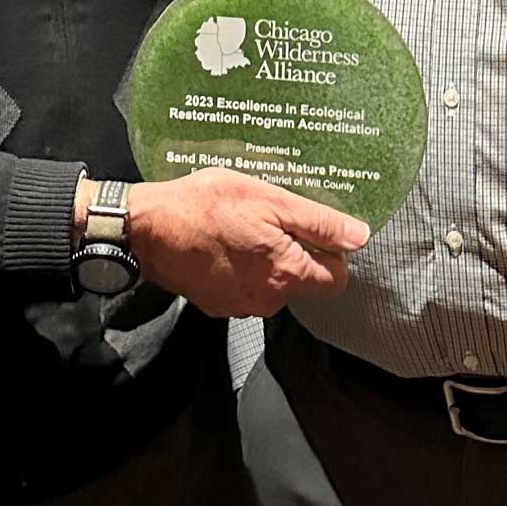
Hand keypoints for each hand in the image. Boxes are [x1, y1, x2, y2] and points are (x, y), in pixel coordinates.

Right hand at [127, 166, 369, 317]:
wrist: (148, 228)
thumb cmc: (205, 207)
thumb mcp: (269, 200)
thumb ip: (318, 222)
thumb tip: (358, 237)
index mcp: (286, 275)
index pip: (336, 279)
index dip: (332, 251)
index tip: (313, 228)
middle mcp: (267, 300)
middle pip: (304, 280)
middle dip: (297, 251)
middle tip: (272, 217)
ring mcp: (239, 305)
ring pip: (274, 282)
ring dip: (268, 257)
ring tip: (245, 225)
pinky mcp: (217, 303)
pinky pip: (246, 286)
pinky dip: (243, 267)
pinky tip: (226, 241)